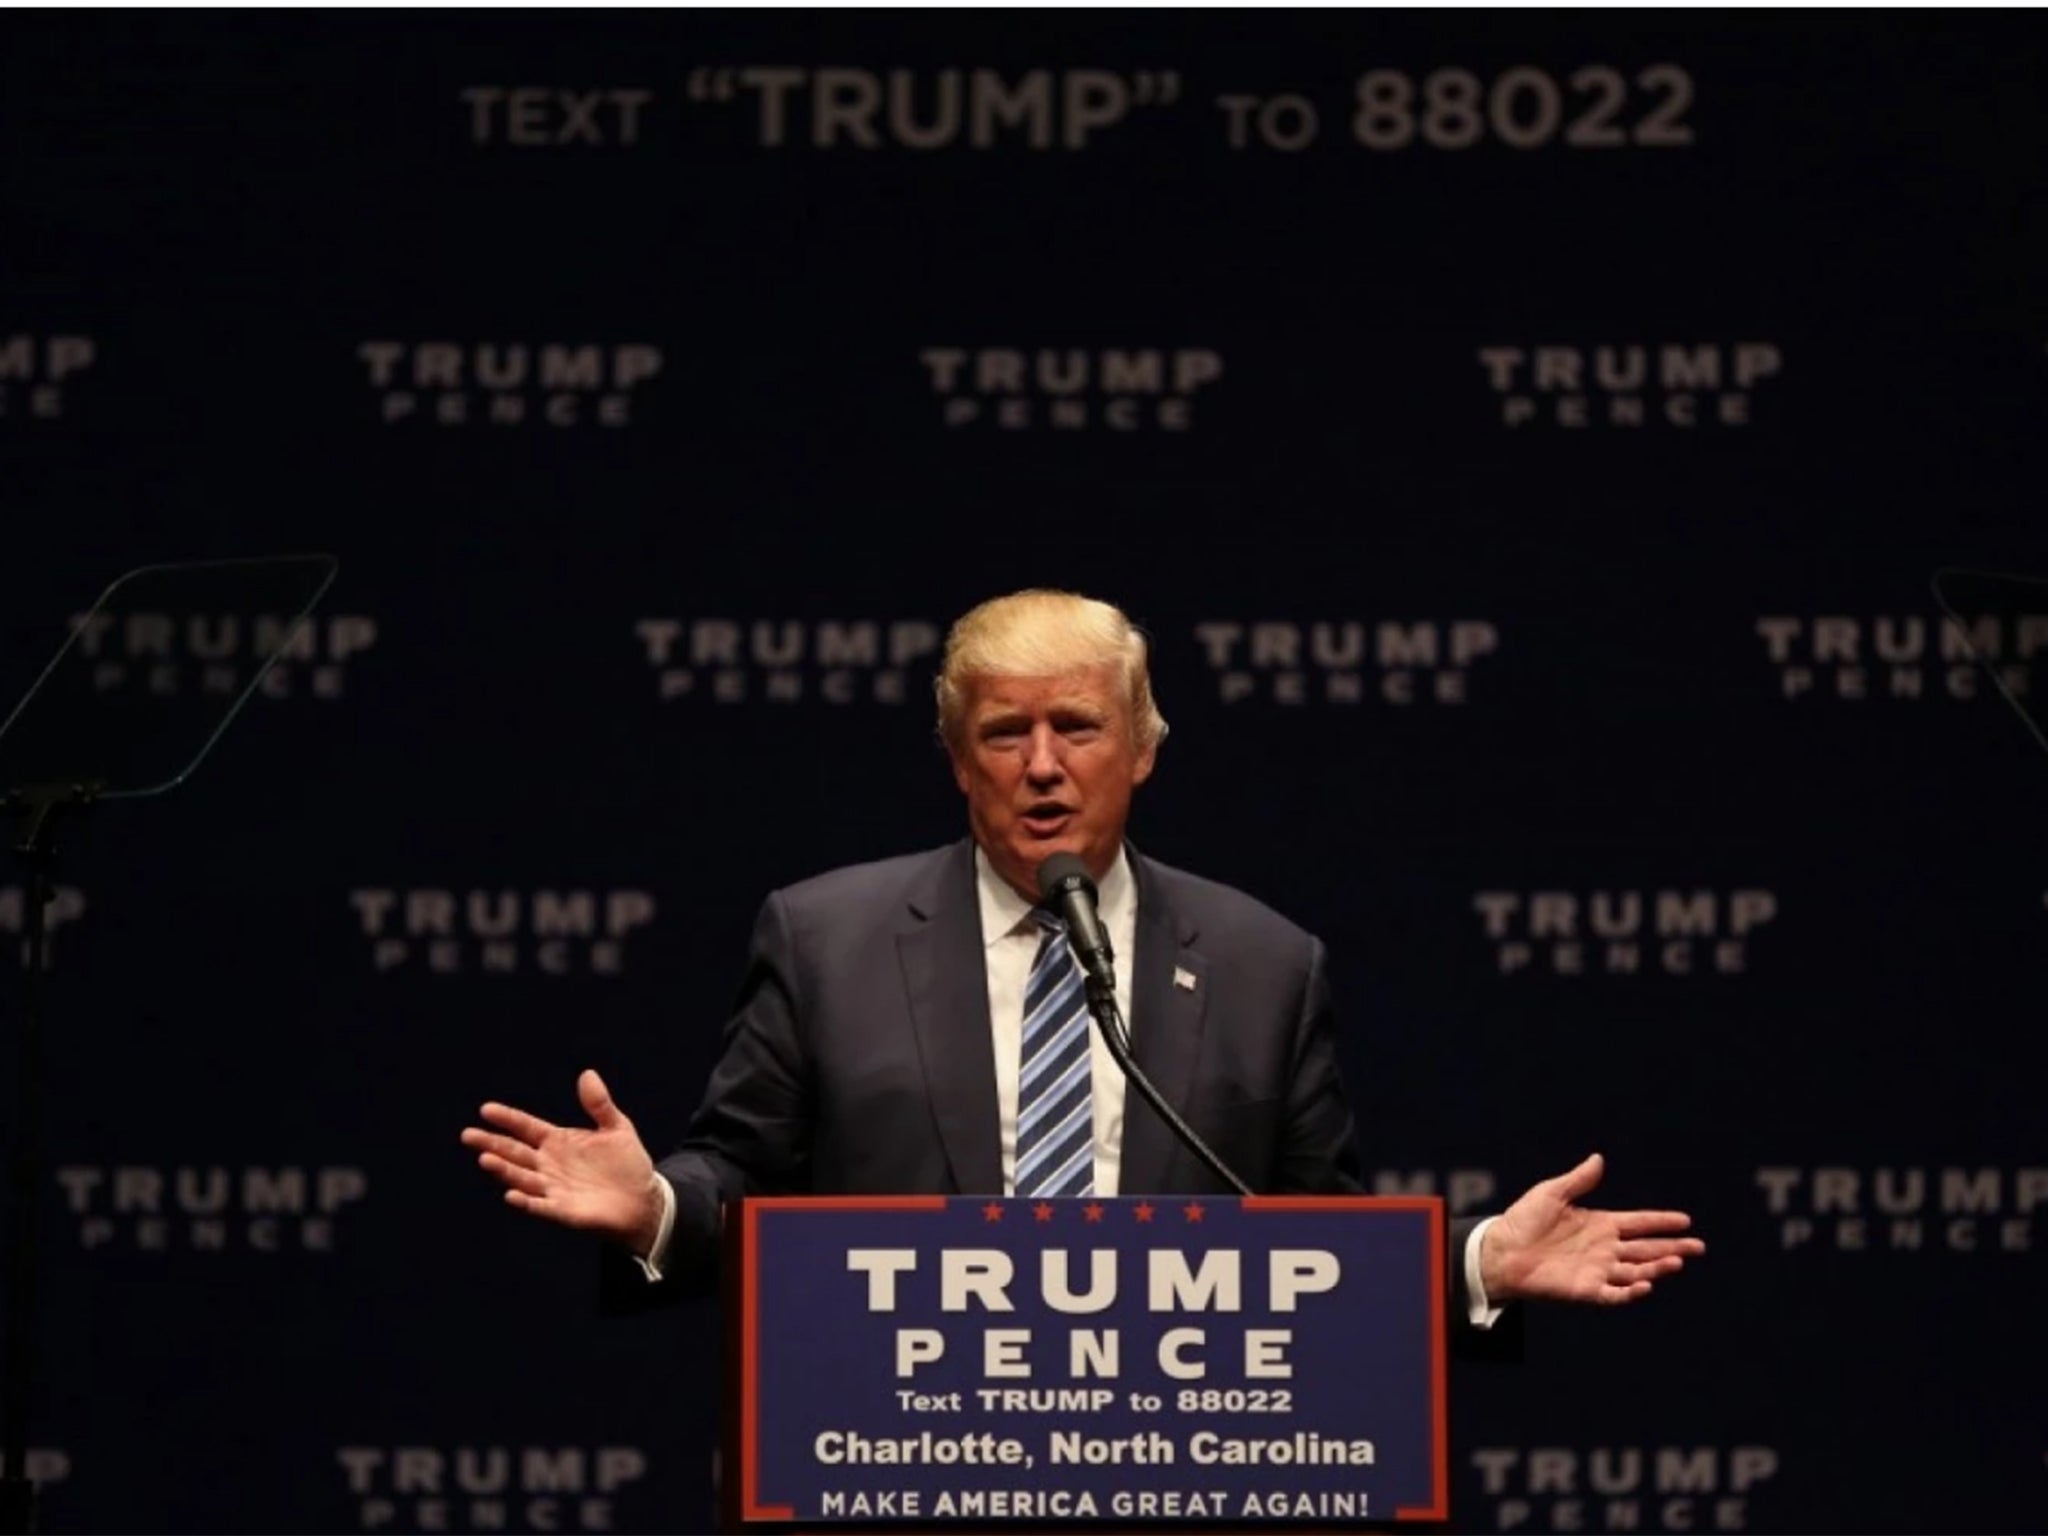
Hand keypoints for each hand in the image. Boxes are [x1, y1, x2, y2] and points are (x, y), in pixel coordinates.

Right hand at [460, 1069, 663, 1254]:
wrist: (643, 1199)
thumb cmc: (627, 1163)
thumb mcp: (617, 1128)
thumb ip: (599, 1104)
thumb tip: (587, 1074)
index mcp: (558, 1141)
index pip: (527, 1127)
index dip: (508, 1118)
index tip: (486, 1109)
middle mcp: (549, 1164)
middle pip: (515, 1152)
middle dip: (492, 1143)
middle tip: (468, 1135)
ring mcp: (553, 1187)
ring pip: (522, 1177)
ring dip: (504, 1169)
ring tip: (486, 1159)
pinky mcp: (562, 1210)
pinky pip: (540, 1206)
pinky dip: (526, 1201)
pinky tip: (512, 1194)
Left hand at [1481, 1153, 1703, 1305]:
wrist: (1500, 1251)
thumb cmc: (1523, 1220)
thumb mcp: (1551, 1193)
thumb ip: (1578, 1180)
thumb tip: (1599, 1159)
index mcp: (1600, 1224)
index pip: (1638, 1223)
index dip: (1661, 1222)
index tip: (1686, 1220)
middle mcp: (1604, 1248)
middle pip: (1646, 1249)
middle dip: (1672, 1247)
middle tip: (1698, 1247)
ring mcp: (1597, 1270)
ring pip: (1636, 1271)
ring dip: (1657, 1267)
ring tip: (1676, 1261)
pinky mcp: (1586, 1290)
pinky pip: (1615, 1294)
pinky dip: (1632, 1292)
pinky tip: (1647, 1284)